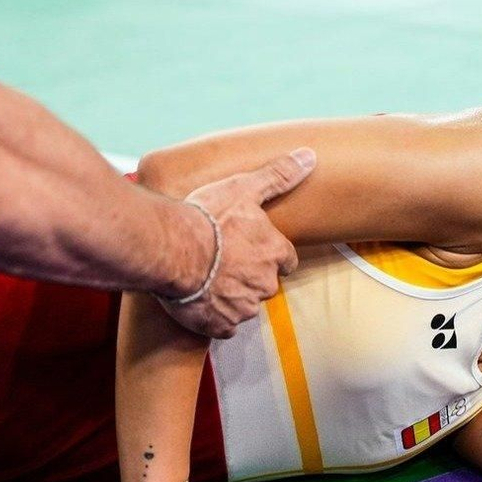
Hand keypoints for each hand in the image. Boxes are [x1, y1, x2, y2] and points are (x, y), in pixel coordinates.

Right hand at [159, 149, 314, 337]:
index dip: (270, 254)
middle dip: (248, 275)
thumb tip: (310, 156)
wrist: (171, 250)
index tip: (251, 248)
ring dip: (230, 295)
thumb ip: (279, 176)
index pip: (286, 261)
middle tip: (223, 260)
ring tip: (206, 278)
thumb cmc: (208, 217)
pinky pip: (224, 326)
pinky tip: (200, 300)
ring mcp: (243, 307)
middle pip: (265, 283)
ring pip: (244, 305)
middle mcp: (264, 284)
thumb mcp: (244, 188)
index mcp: (275, 255)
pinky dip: (214, 317)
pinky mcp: (220, 325)